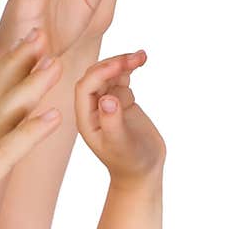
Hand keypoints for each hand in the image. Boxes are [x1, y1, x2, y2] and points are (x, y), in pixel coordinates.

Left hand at [75, 51, 164, 186]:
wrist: (143, 171)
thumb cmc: (131, 163)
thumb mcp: (122, 145)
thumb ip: (113, 123)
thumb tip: (107, 98)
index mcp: (86, 119)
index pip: (85, 88)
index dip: (100, 73)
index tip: (120, 66)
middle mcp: (92, 108)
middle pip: (96, 76)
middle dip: (113, 64)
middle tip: (134, 59)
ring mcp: (107, 103)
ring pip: (109, 74)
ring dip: (123, 62)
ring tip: (141, 57)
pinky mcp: (121, 100)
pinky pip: (121, 77)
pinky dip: (130, 67)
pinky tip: (142, 59)